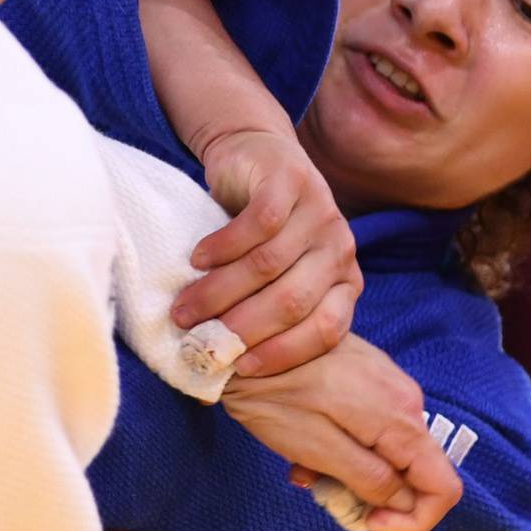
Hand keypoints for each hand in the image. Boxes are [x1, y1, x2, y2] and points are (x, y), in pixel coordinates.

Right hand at [173, 127, 359, 376]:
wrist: (257, 155)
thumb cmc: (261, 230)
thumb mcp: (279, 274)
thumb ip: (271, 312)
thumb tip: (232, 375)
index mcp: (344, 280)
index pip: (326, 329)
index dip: (283, 352)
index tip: (241, 368)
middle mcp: (339, 247)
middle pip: (293, 301)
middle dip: (241, 326)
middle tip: (199, 341)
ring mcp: (320, 211)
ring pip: (268, 265)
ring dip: (219, 291)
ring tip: (185, 308)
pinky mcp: (291, 180)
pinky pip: (258, 224)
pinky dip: (223, 248)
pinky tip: (197, 258)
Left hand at [220, 333, 462, 530]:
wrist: (246, 337)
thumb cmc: (276, 394)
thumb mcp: (320, 448)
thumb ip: (370, 481)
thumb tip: (402, 503)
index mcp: (402, 418)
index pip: (444, 488)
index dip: (413, 520)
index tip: (368, 521)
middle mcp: (407, 398)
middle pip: (416, 473)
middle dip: (375, 496)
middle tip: (322, 489)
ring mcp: (389, 384)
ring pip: (392, 453)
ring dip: (354, 472)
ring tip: (306, 466)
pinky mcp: (369, 377)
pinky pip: (375, 430)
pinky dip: (347, 448)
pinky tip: (308, 443)